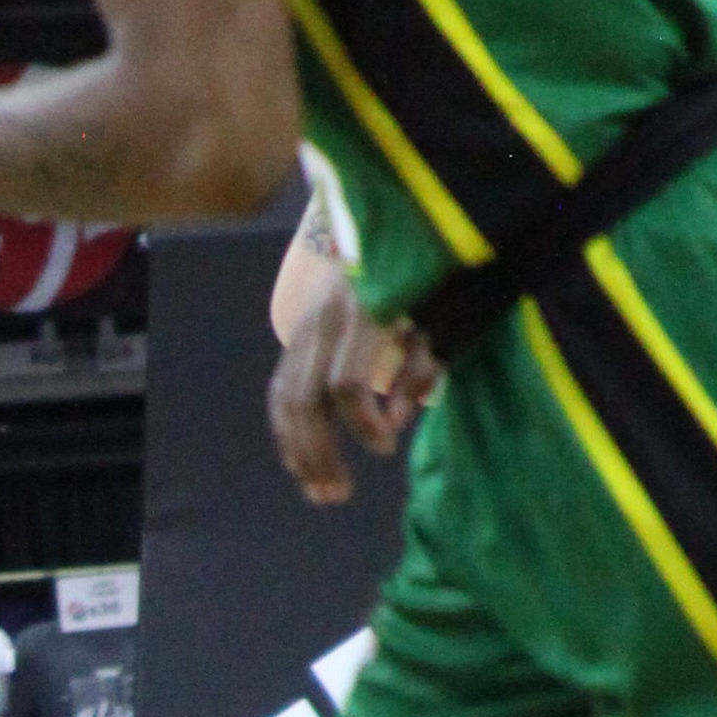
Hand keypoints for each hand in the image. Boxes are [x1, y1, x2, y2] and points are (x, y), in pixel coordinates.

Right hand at [266, 243, 438, 505]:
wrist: (383, 221)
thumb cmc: (422, 275)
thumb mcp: (436, 314)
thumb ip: (422, 367)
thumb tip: (397, 420)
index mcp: (361, 315)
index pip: (345, 384)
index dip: (363, 424)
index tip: (387, 449)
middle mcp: (322, 324)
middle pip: (306, 401)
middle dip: (321, 454)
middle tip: (340, 495)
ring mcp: (302, 331)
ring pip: (286, 402)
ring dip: (300, 453)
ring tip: (320, 492)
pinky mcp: (295, 340)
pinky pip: (280, 394)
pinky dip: (288, 434)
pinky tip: (302, 466)